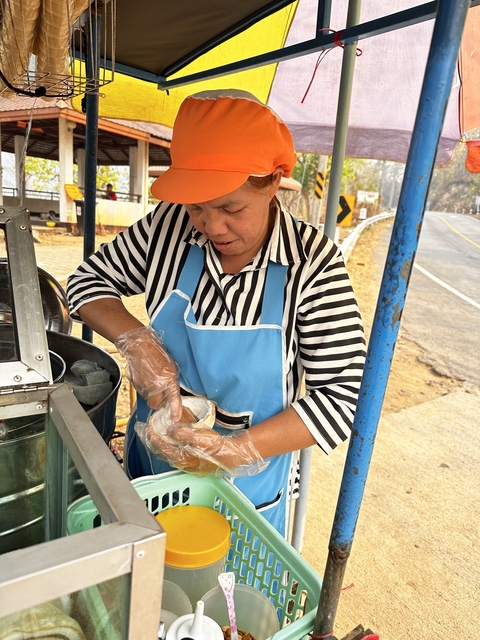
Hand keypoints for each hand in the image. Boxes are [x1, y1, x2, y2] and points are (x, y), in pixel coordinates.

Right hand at [115, 326, 181, 419]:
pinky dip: (144, 387)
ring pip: (148, 397)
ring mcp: (143, 386)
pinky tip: (145, 377)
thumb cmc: (157, 353)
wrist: (140, 345)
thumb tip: (171, 391)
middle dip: (158, 403)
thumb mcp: (171, 366)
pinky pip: (141, 390)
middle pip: (156, 404)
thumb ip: (172, 381)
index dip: (175, 410)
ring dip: (151, 394)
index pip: (173, 399)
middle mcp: (155, 386)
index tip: (175, 418)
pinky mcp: (135, 384)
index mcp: (168, 380)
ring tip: (152, 380)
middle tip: (161, 395)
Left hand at [144, 425, 268, 476]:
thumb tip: (170, 430)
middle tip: (150, 431)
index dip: (155, 439)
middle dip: (157, 442)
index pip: (164, 449)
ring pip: (172, 452)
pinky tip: (176, 438)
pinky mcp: (197, 460)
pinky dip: (174, 444)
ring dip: (165, 443)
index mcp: (185, 459)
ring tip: (160, 433)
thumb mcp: (202, 438)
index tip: (148, 429)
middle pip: (165, 452)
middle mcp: (186, 463)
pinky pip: (180, 451)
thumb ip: (185, 433)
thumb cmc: (220, 448)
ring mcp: (191, 462)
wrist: (236, 454)